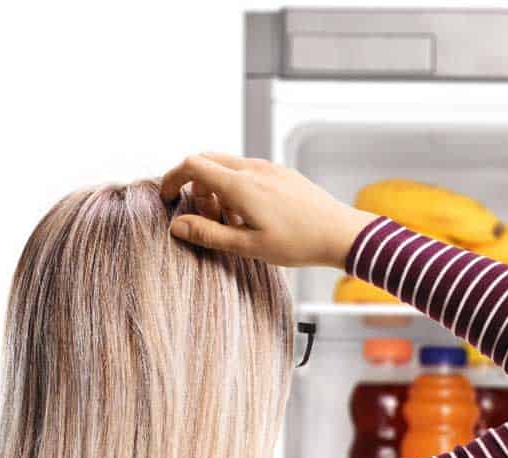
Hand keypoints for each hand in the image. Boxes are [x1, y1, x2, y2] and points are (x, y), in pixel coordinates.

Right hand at [160, 153, 374, 268]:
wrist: (342, 234)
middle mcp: (252, 168)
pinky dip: (238, 188)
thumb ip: (210, 234)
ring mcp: (269, 168)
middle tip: (205, 217)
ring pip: (229, 167)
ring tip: (233, 224)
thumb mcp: (250, 246)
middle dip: (195, 185)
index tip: (166, 195)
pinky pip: (250, 172)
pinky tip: (253, 217)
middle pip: (208, 161)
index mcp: (240, 184)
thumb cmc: (299, 244)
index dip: (172, 177)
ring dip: (218, 189)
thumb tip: (176, 226)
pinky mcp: (283, 173)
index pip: (192, 164)